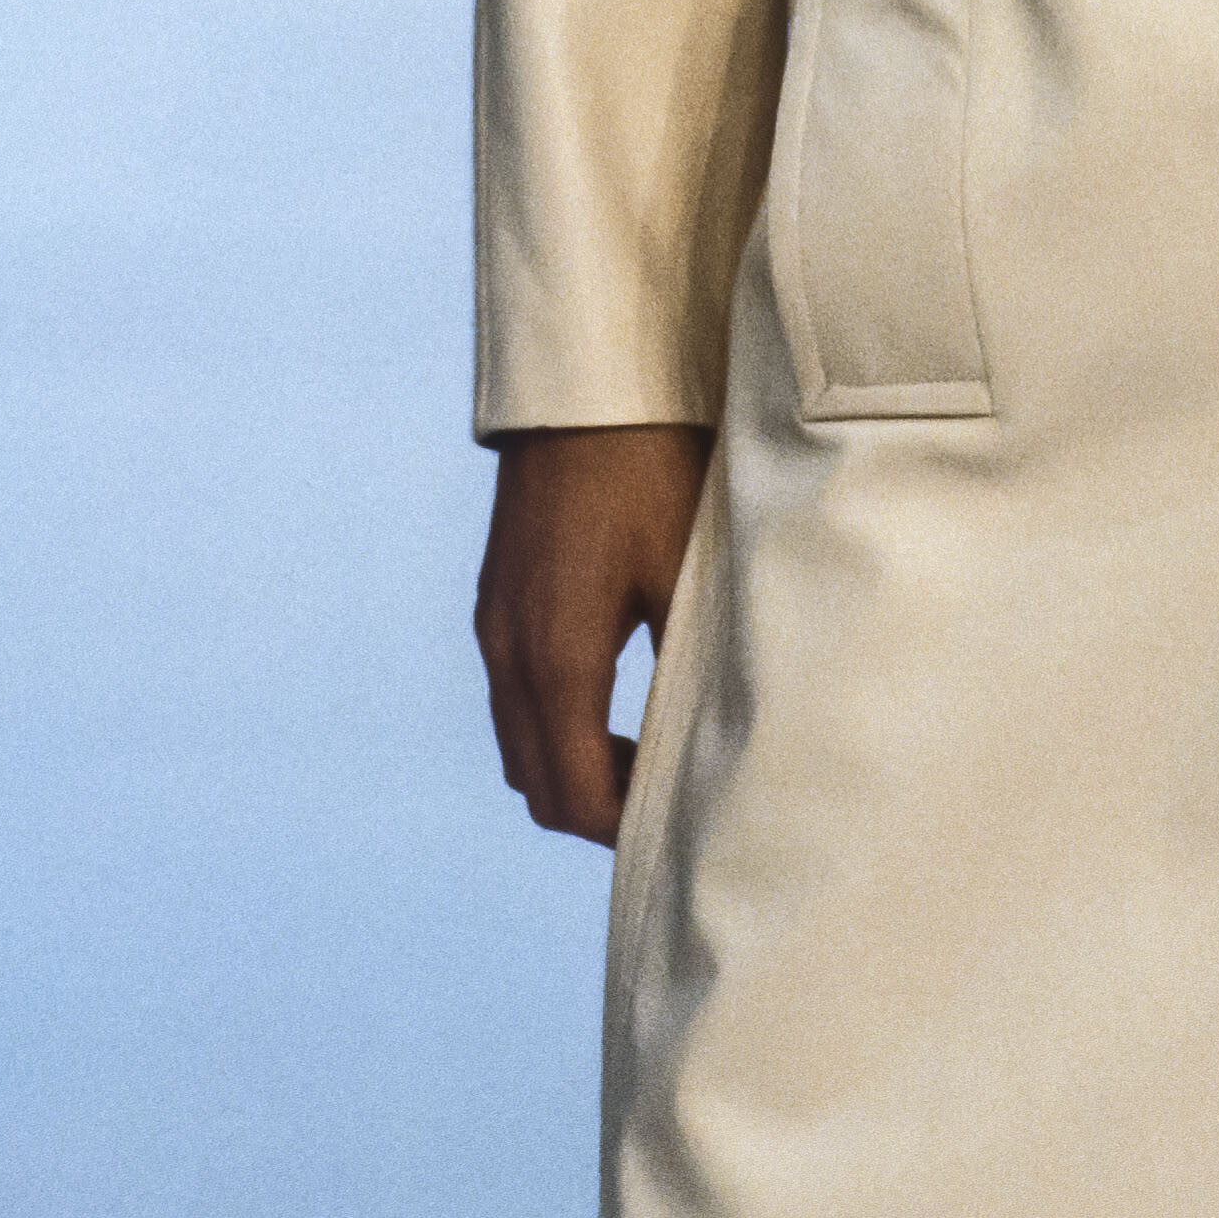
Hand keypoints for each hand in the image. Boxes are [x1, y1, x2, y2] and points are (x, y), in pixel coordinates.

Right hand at [475, 424, 712, 843]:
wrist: (585, 388)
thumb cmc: (651, 469)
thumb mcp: (688, 570)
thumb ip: (693, 667)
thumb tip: (723, 742)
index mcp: (558, 657)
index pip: (575, 794)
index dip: (626, 829)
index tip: (682, 824)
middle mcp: (509, 651)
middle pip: (536, 784)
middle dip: (597, 811)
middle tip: (669, 802)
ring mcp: (495, 625)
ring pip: (518, 744)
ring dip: (572, 769)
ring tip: (646, 757)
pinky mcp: (497, 601)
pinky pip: (512, 698)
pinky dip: (554, 727)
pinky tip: (612, 704)